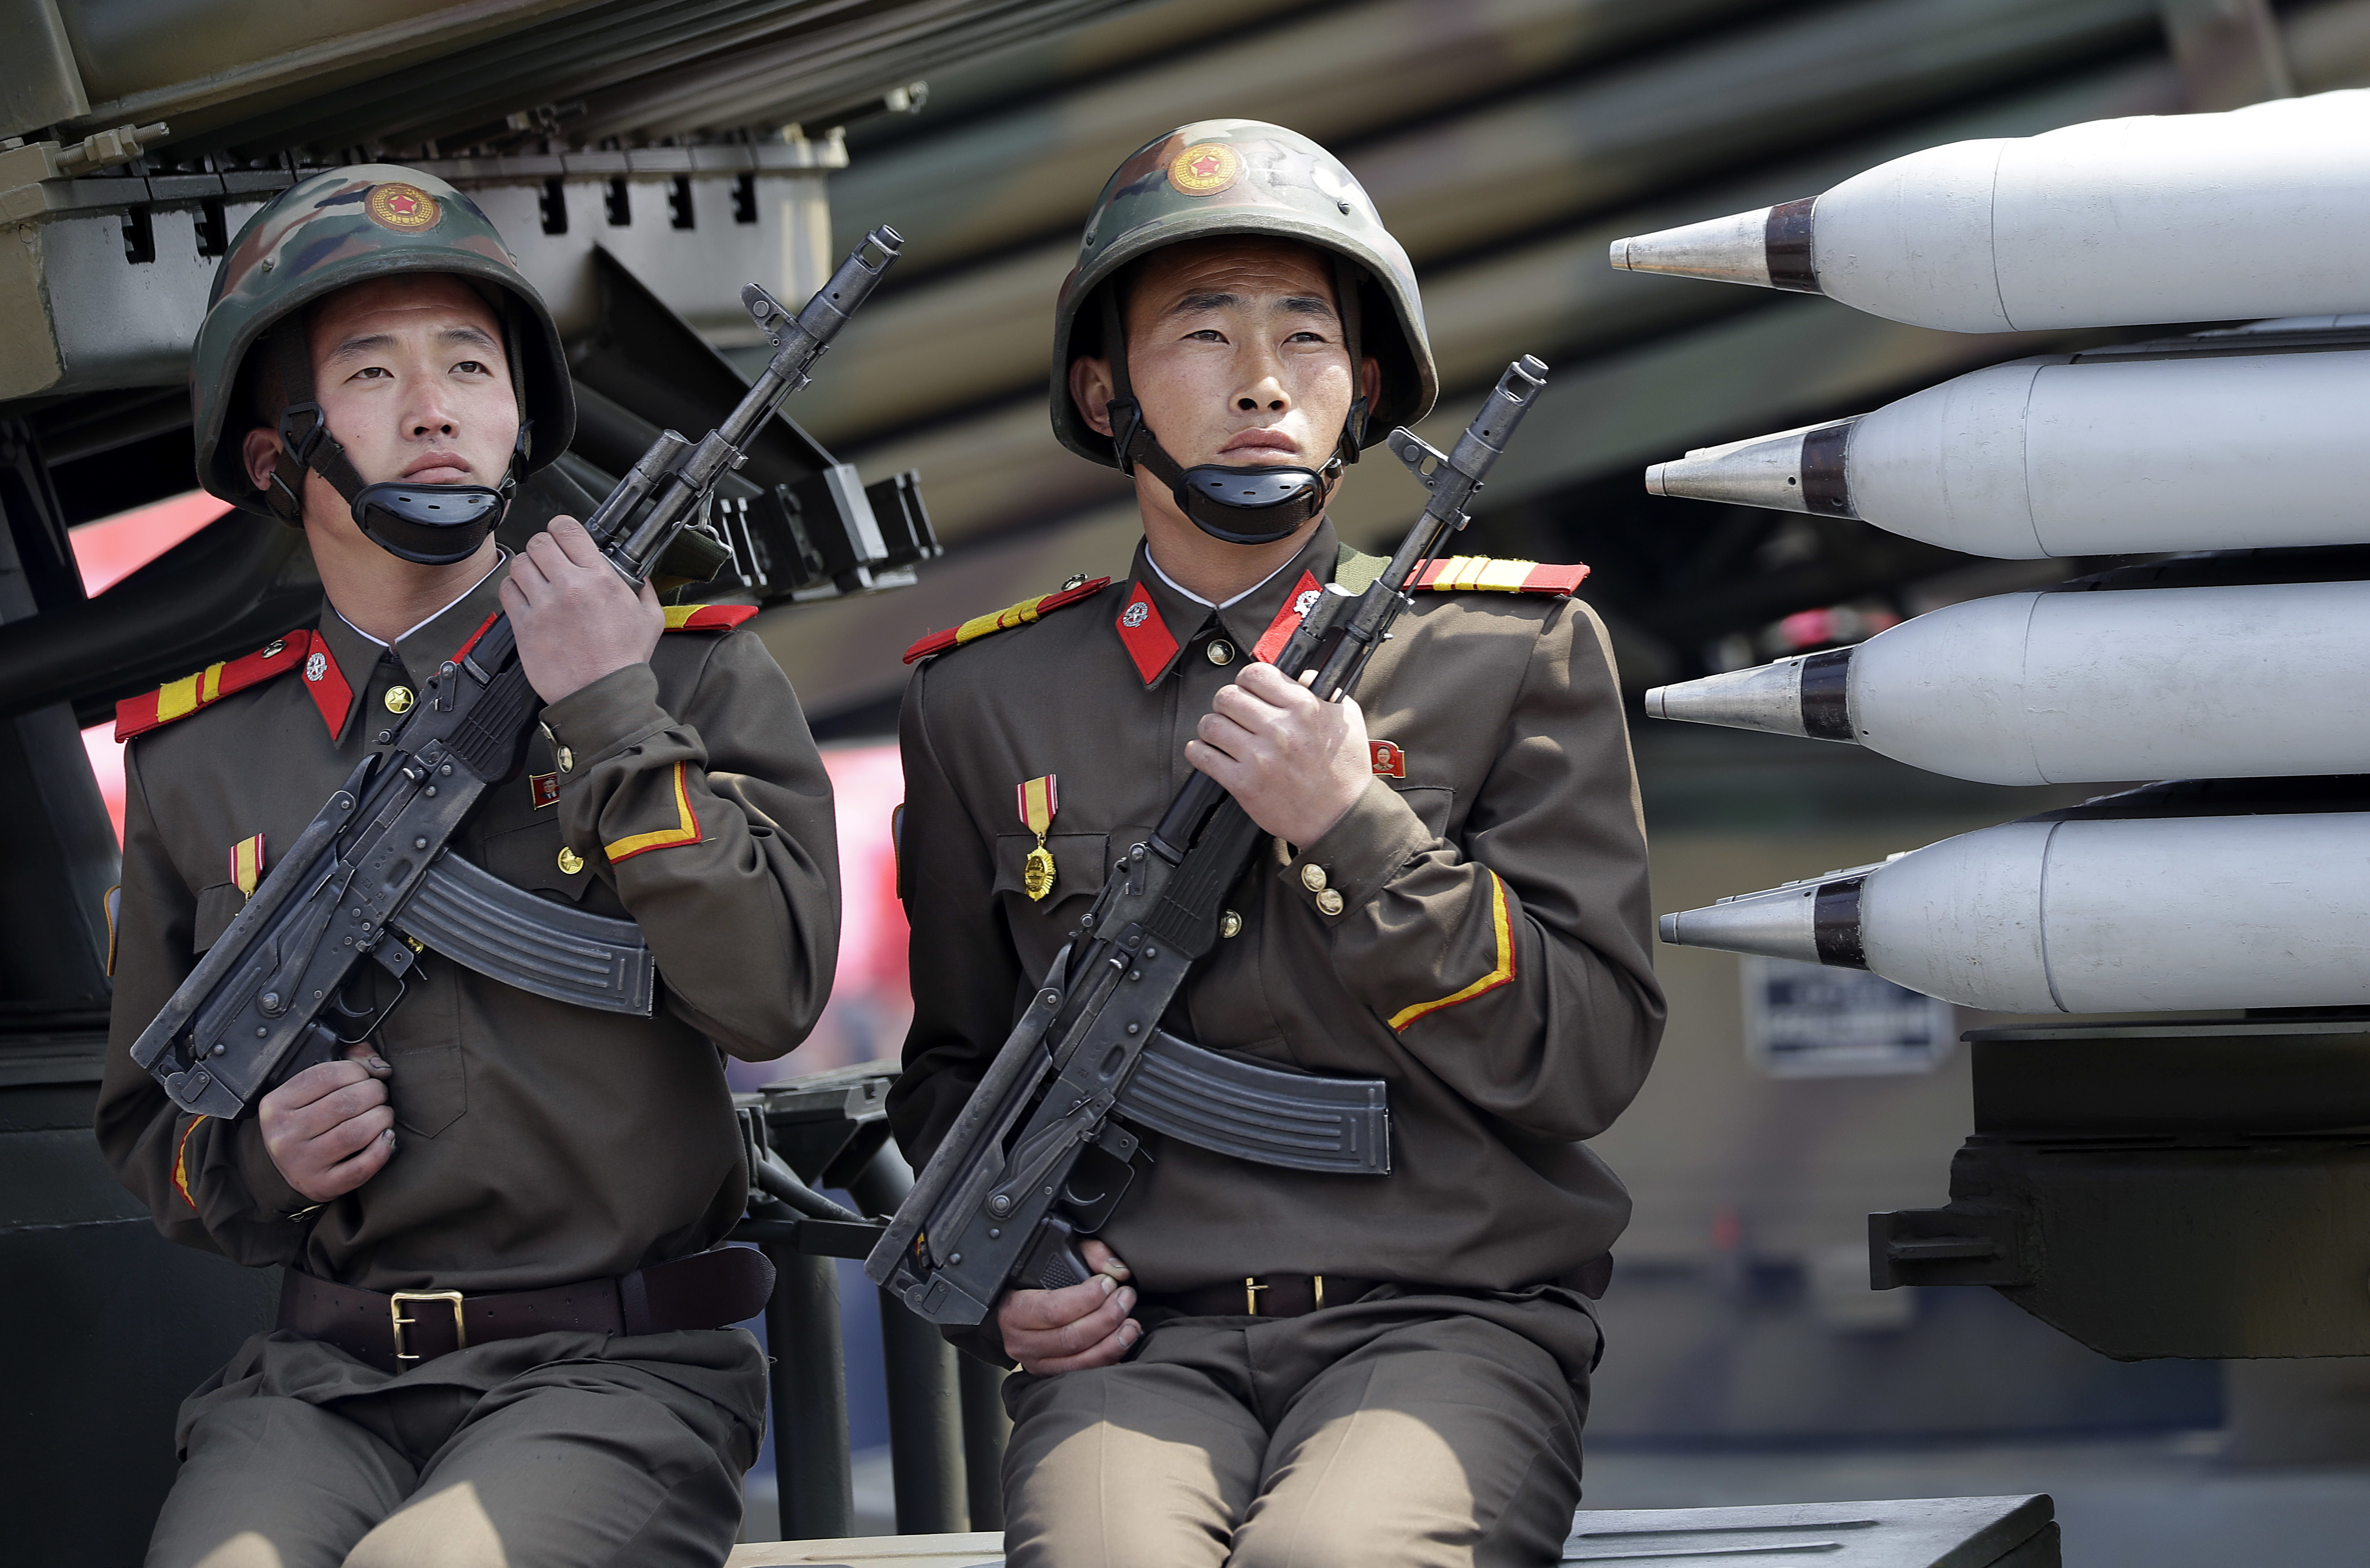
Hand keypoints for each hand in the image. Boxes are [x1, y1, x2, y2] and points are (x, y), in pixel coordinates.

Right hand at [258, 1042, 395, 1203]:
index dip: (357, 1071)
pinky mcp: (321, 1185)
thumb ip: (348, 1061)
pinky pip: (361, 1167)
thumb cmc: (306, 1120)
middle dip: (375, 1093)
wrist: (285, 1171)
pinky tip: (387, 1137)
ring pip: (355, 1133)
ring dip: (381, 1118)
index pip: (326, 1075)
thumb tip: (381, 1067)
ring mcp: (301, 1163)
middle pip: (345, 1103)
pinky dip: (382, 1149)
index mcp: (277, 1104)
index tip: (366, 1077)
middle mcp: (284, 1135)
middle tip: (379, 1096)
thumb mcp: (311, 1090)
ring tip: (383, 1115)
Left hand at [501, 516, 663, 703]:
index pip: (568, 530)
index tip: (563, 536)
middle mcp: (569, 587)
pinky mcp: (524, 625)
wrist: (602, 695)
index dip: (562, 528)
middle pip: (539, 542)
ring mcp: (543, 605)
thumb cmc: (624, 661)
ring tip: (537, 579)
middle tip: (550, 560)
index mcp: (600, 579)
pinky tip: (526, 597)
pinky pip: (506, 591)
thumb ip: (644, 590)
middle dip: (544, 547)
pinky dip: (513, 589)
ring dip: (527, 567)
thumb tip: (639, 577)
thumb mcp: (650, 619)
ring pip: (519, 563)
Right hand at [997, 1239, 1139, 1374]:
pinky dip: (1108, 1357)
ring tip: (1131, 1324)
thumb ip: (1091, 1254)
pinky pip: (1084, 1371)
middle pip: (1070, 1337)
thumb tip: (1117, 1271)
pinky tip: (1123, 1341)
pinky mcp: (1051, 1374)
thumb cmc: (1040, 1280)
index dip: (1087, 1298)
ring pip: (1079, 1360)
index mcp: (1014, 1310)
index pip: (1053, 1310)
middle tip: (1126, 1298)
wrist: (1021, 1309)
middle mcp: (1021, 1342)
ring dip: (1112, 1342)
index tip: (1108, 1283)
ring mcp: (1035, 1363)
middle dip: (1106, 1317)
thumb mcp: (1060, 1256)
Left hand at [1184, 661, 1370, 844]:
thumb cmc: (1345, 770)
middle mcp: (1280, 729)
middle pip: (1227, 696)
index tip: (1247, 690)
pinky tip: (1209, 752)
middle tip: (1233, 714)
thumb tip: (1298, 673)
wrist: (1342, 817)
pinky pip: (1203, 756)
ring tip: (1221, 734)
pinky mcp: (1244, 784)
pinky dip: (1199, 752)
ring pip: (1210, 724)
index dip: (1246, 680)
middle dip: (1226, 703)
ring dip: (1211, 727)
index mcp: (1304, 707)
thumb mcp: (1345, 718)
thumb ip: (1320, 690)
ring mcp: (1260, 757)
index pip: (1255, 674)